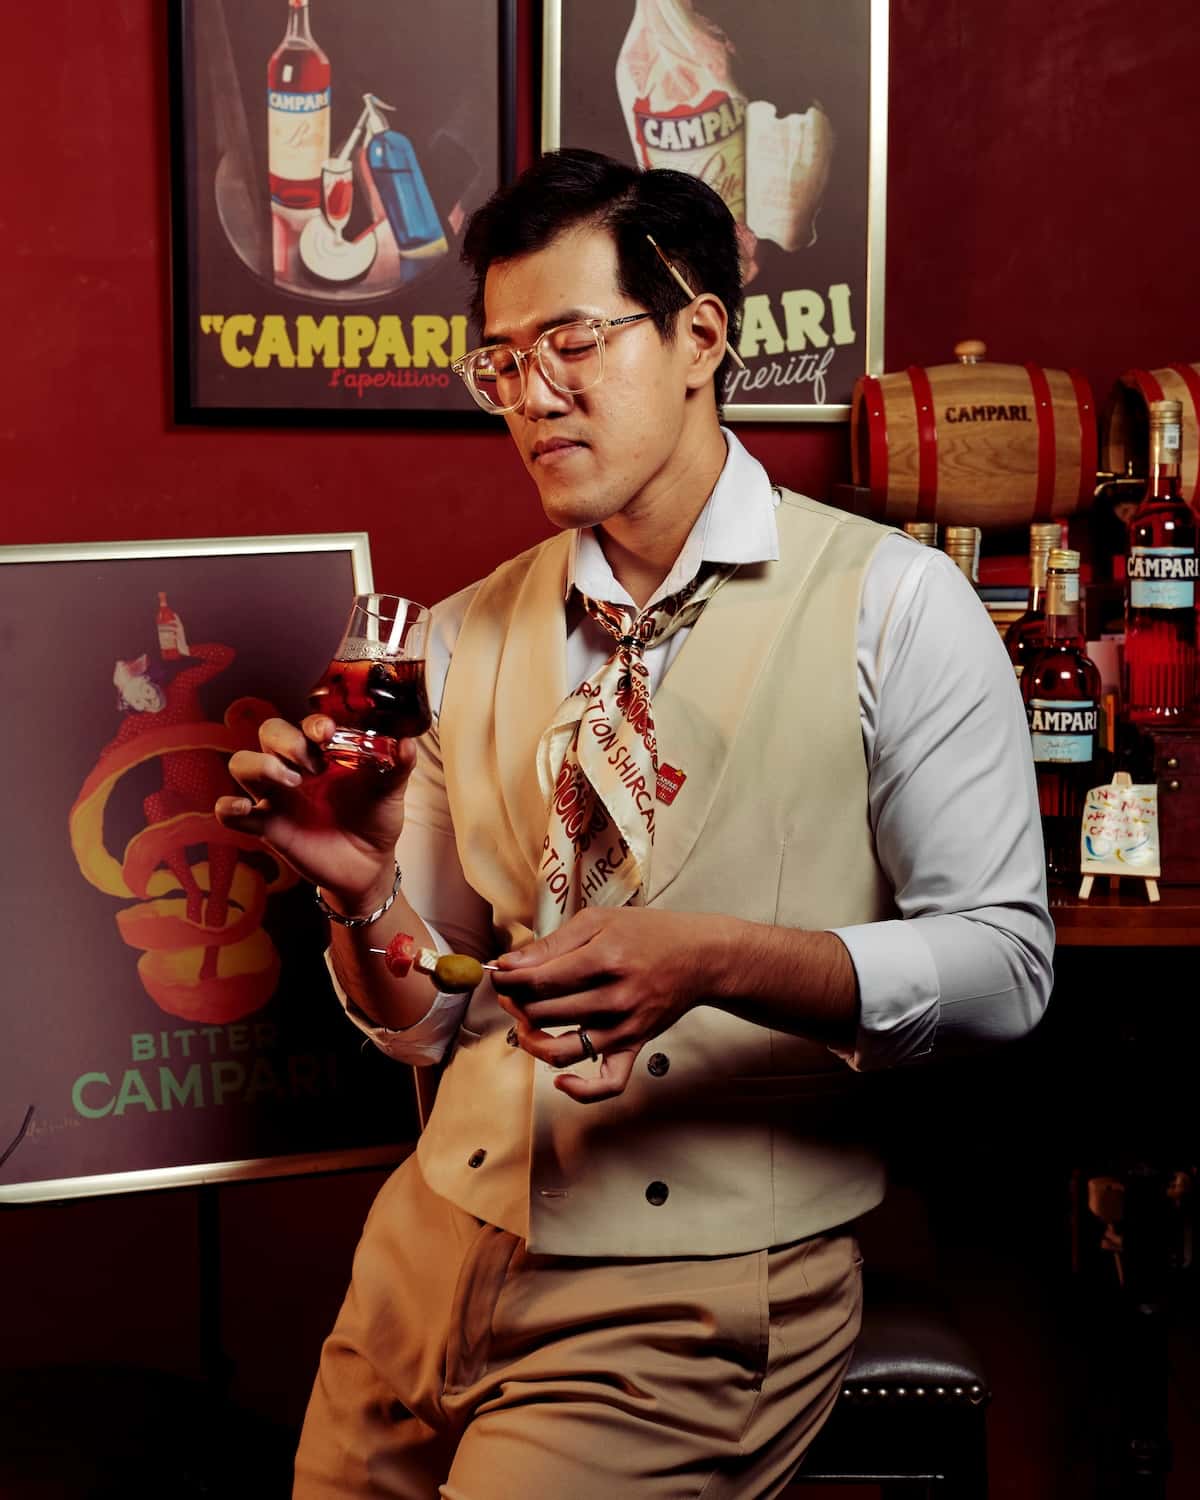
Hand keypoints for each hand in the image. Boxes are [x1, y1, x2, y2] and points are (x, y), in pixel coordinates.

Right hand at [214, 714, 415, 908]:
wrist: (368, 865)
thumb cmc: (375, 818)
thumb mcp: (390, 791)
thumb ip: (397, 766)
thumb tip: (407, 743)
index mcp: (325, 751)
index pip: (307, 722)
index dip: (312, 723)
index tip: (326, 733)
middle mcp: (295, 766)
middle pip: (269, 732)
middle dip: (287, 742)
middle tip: (313, 767)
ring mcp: (277, 795)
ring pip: (242, 763)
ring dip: (260, 766)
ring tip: (292, 784)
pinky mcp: (265, 825)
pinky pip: (230, 812)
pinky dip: (229, 808)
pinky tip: (247, 810)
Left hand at [490, 907, 731, 1103]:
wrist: (699, 957)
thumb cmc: (648, 933)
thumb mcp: (598, 921)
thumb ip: (552, 943)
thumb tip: (510, 963)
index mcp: (604, 960)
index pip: (539, 979)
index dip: (508, 979)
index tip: (498, 974)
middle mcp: (615, 998)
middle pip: (545, 1012)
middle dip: (516, 1002)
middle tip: (509, 991)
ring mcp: (625, 1028)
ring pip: (563, 1049)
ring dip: (532, 1040)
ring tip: (525, 1022)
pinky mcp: (635, 1047)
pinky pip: (608, 1084)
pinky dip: (580, 1090)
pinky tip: (560, 1078)